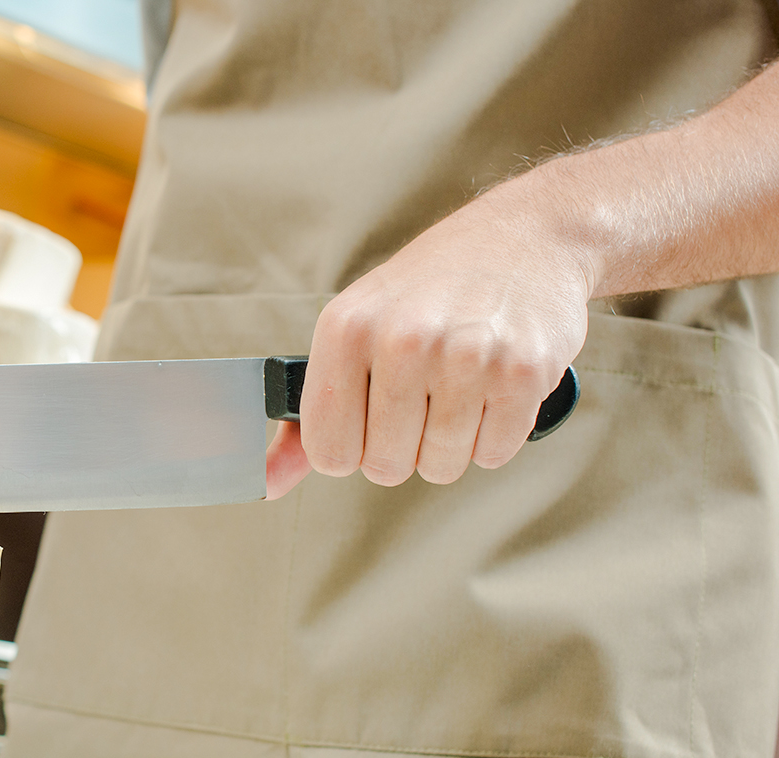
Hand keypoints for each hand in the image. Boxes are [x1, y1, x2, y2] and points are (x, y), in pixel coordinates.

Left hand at [265, 184, 592, 498]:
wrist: (528, 235)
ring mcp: (466, 355)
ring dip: (451, 442)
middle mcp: (402, 339)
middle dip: (404, 447)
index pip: (328, 452)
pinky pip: (493, 454)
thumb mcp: (354, 330)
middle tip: (422, 396)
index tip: (367, 419)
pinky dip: (494, 434)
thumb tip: (269, 482)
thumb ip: (309, 415)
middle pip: (387, 468)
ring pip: (442, 466)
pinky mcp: (523, 372)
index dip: (350, 448)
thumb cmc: (429, 290)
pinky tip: (493, 385)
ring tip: (459, 385)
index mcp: (346, 328)